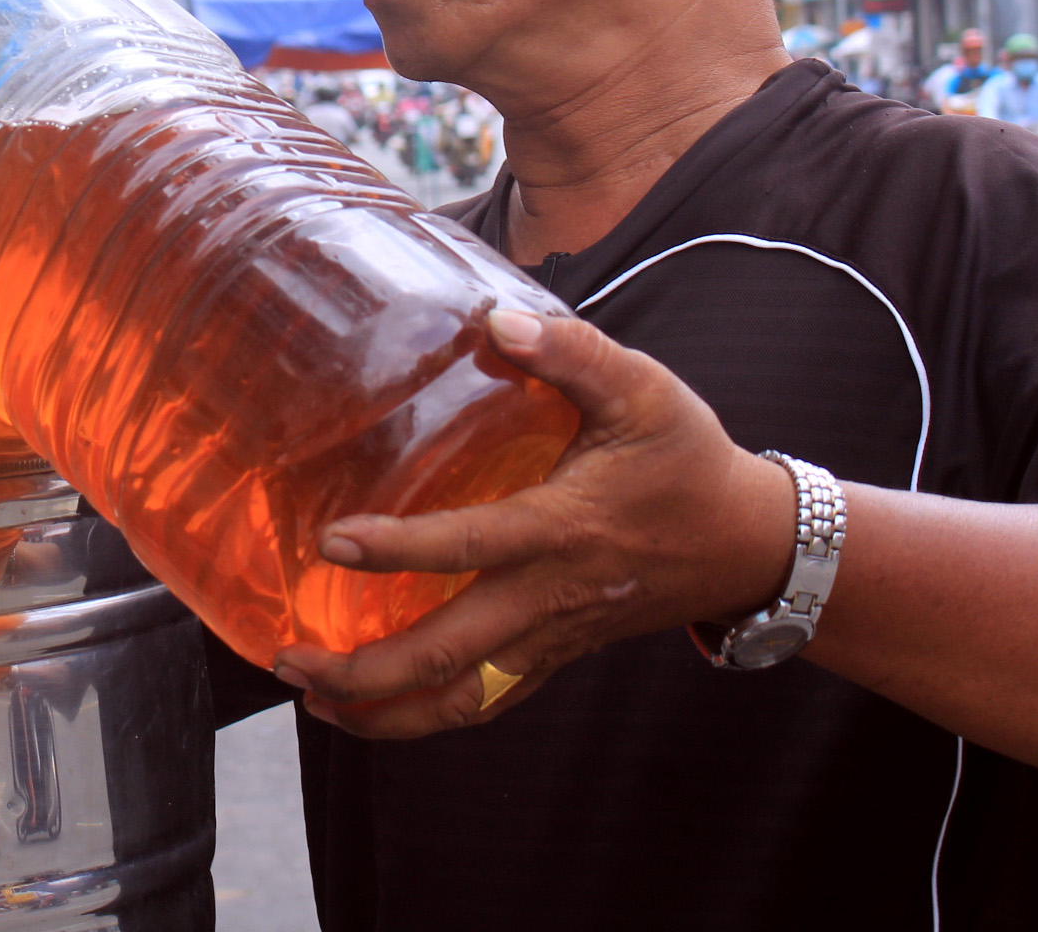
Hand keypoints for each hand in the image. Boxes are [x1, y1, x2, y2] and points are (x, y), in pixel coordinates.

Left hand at [273, 308, 797, 738]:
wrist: (747, 542)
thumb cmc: (689, 461)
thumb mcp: (642, 388)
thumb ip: (570, 352)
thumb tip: (495, 322)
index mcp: (562, 528)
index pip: (468, 547)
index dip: (399, 549)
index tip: (333, 543)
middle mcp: (549, 595)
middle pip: (448, 654)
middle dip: (364, 669)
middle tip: (291, 658)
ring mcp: (551, 636)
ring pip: (462, 699)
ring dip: (385, 710)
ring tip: (317, 697)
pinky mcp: (556, 653)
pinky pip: (487, 701)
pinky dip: (429, 715)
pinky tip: (381, 706)